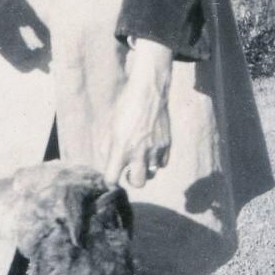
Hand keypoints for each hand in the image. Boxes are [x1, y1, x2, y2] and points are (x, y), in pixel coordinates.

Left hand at [104, 40, 172, 188]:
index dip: (110, 181)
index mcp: (121, 148)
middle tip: (129, 170)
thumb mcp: (110, 125)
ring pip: (151, 174)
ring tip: (141, 158)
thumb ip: (107, 146)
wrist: (149, 92)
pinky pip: (162, 163)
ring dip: (145, 170)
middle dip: (132, 180)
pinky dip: (156, 161)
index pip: (112, 178)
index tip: (111, 177)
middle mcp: (139, 152)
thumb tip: (108, 160)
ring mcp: (155, 150)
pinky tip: (151, 151)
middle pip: (137, 183)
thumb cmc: (126, 106)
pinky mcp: (167, 145)